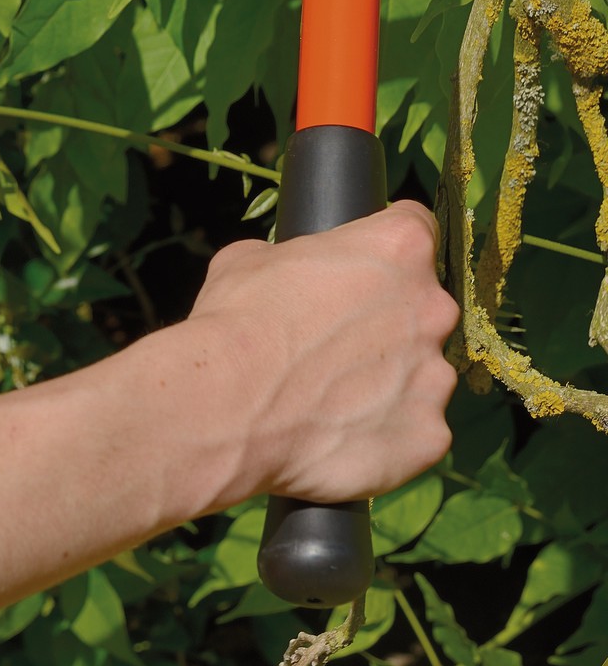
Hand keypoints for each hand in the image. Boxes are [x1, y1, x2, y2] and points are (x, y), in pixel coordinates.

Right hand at [146, 203, 458, 514]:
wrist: (230, 406)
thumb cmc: (238, 320)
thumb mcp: (251, 259)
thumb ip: (292, 258)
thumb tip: (289, 273)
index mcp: (399, 248)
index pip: (416, 228)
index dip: (384, 249)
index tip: (362, 269)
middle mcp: (433, 309)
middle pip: (424, 308)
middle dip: (389, 323)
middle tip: (336, 345)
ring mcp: (437, 378)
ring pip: (422, 376)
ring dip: (390, 383)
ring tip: (333, 401)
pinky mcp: (430, 437)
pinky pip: (415, 433)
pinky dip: (385, 436)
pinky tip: (340, 438)